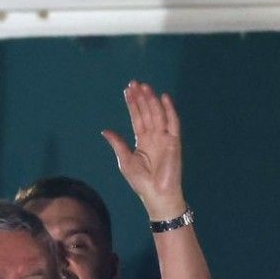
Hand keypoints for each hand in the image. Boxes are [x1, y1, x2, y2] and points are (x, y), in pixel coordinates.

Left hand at [101, 82, 184, 217]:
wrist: (157, 195)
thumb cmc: (141, 182)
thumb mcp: (125, 161)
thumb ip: (118, 144)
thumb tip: (105, 130)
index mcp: (142, 141)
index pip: (137, 118)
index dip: (133, 104)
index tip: (127, 90)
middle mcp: (154, 136)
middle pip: (147, 112)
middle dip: (141, 98)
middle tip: (135, 83)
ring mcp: (165, 138)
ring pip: (158, 114)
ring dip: (151, 100)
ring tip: (144, 87)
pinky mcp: (174, 142)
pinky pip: (173, 123)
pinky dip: (170, 110)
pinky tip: (164, 97)